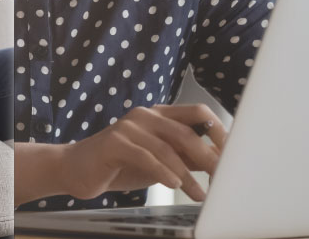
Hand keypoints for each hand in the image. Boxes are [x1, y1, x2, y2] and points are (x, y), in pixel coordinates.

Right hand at [58, 104, 226, 201]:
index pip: (198, 113)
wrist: (74, 169)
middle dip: (209, 157)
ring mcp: (128, 127)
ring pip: (168, 148)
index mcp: (158, 115)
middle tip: (222, 179)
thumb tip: (217, 160)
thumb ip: (183, 156)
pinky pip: (146, 156)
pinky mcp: (114, 143)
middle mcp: (145, 116)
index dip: (219, 132)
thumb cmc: (118, 165)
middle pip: (187, 131)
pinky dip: (164, 172)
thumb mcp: (157, 160)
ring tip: (199, 195)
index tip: (234, 156)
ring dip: (188, 176)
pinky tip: (173, 185)